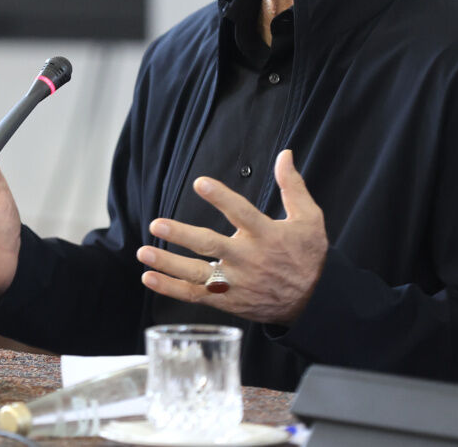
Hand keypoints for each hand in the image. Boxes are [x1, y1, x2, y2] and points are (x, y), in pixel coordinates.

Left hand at [135, 149, 327, 324]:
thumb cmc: (308, 256)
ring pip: (198, 274)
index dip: (221, 198)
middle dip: (182, 236)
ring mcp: (236, 283)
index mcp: (267, 236)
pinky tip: (149, 278)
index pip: (242, 213)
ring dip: (168, 264)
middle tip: (157, 224)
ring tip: (143, 252)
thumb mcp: (310, 219)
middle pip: (211, 247)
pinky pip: (195, 296)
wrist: (314, 303)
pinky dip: (171, 289)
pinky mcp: (228, 301)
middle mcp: (249, 260)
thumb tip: (285, 154)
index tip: (200, 183)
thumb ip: (293, 186)